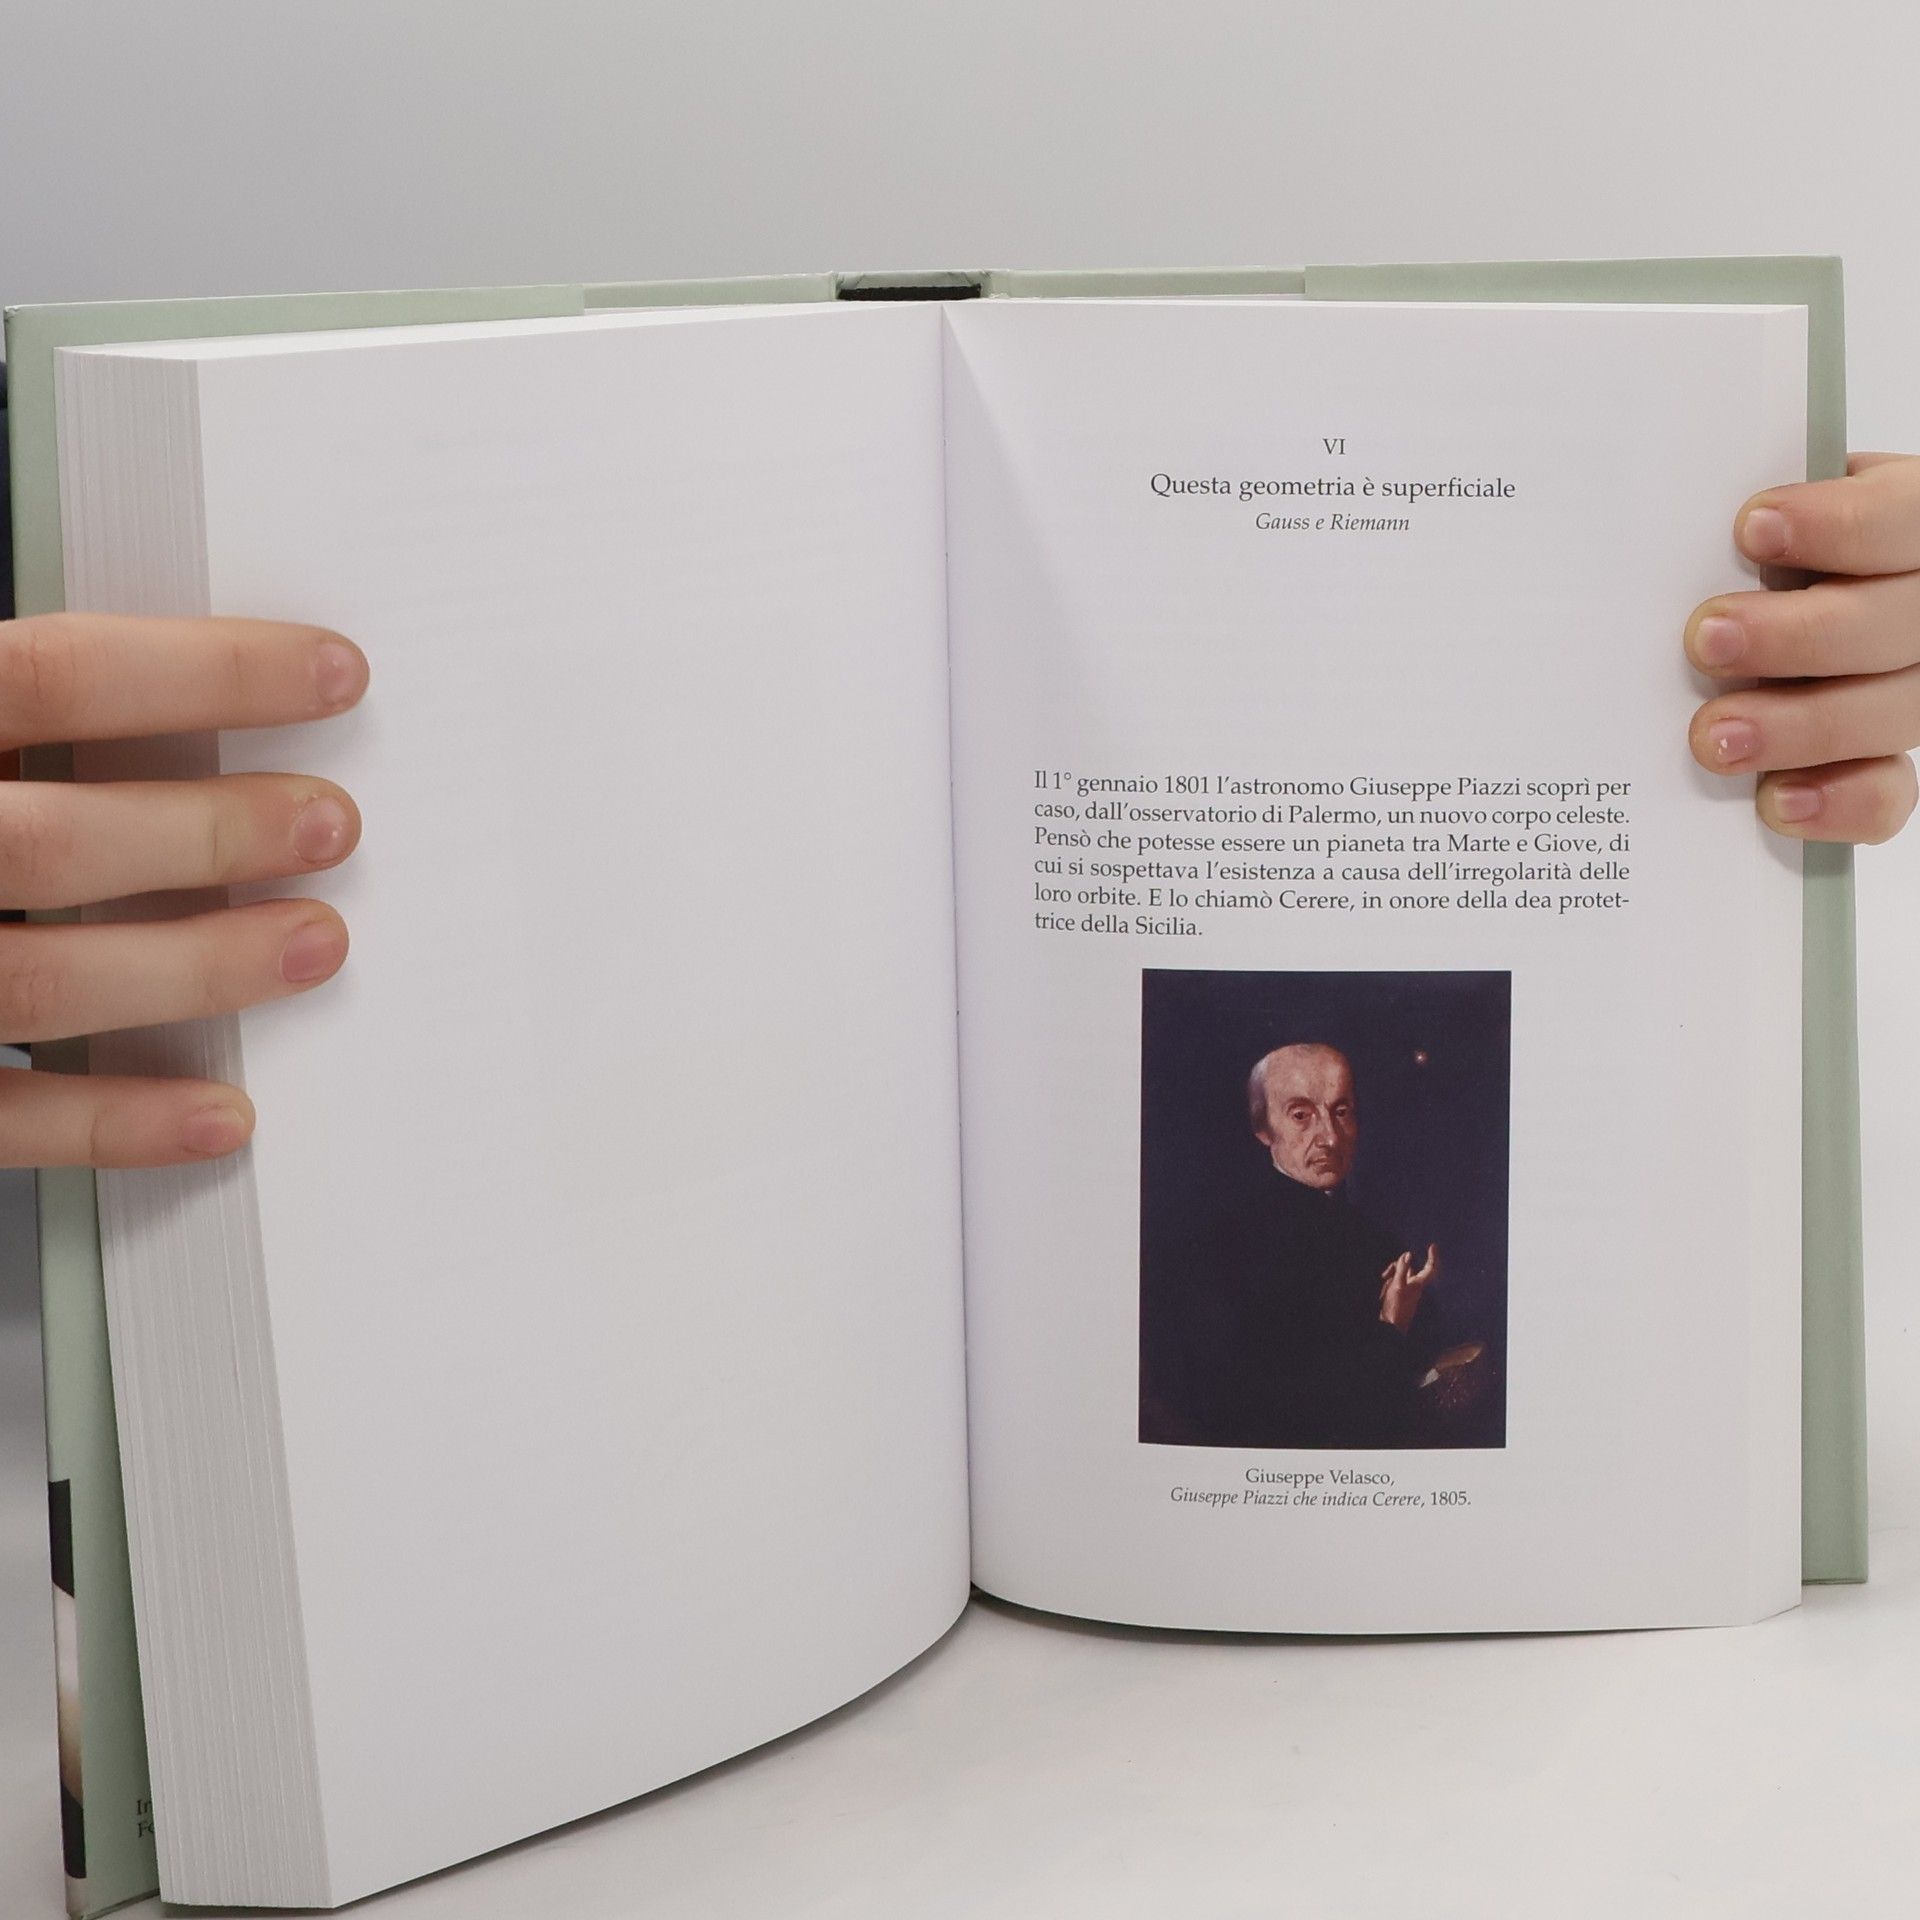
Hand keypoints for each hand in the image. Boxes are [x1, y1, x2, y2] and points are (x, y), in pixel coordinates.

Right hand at [0, 613, 366, 1168]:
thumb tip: (144, 681)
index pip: (50, 675)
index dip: (205, 673)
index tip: (329, 676)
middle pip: (56, 838)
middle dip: (215, 831)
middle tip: (331, 821)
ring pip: (41, 980)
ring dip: (196, 968)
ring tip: (312, 942)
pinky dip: (113, 1122)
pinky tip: (218, 1112)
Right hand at [1378, 1243, 1436, 1331]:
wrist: (1390, 1326)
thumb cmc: (1395, 1308)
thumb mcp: (1397, 1286)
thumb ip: (1402, 1270)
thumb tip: (1408, 1254)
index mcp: (1418, 1285)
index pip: (1430, 1269)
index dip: (1433, 1257)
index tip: (1432, 1246)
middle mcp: (1414, 1286)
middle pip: (1410, 1268)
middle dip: (1399, 1266)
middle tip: (1387, 1275)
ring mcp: (1406, 1290)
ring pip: (1401, 1273)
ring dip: (1392, 1273)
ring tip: (1383, 1281)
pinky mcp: (1399, 1293)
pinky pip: (1395, 1281)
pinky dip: (1389, 1280)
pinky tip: (1383, 1286)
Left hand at [1687, 453, 1919, 841]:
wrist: (1761, 622)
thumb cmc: (1757, 563)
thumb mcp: (1764, 530)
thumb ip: (1750, 531)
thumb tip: (1680, 534)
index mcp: (1907, 526)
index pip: (1902, 518)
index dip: (1839, 525)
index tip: (1751, 529)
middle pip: (1895, 623)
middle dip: (1798, 636)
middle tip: (1707, 641)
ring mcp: (1911, 690)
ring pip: (1893, 711)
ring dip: (1799, 726)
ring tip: (1714, 736)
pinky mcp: (1884, 763)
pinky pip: (1888, 793)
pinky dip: (1836, 801)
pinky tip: (1776, 801)